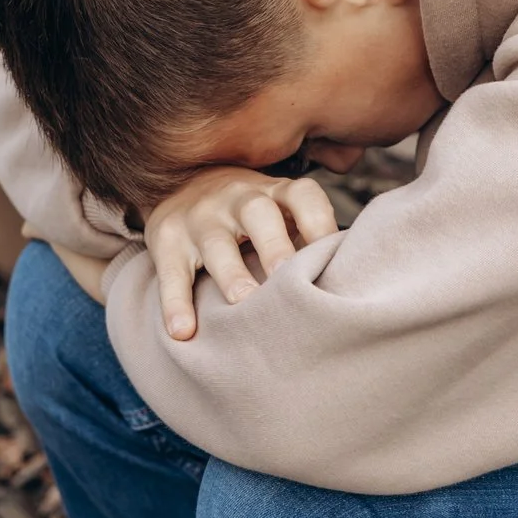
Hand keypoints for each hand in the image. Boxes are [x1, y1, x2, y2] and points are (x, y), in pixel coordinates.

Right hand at [147, 167, 338, 340]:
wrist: (182, 186)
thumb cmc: (249, 219)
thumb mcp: (277, 214)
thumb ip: (306, 242)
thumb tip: (351, 286)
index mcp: (274, 193)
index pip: (303, 195)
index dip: (319, 222)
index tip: (332, 254)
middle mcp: (238, 198)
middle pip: (259, 213)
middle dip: (275, 247)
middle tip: (288, 280)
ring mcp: (201, 217)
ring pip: (216, 242)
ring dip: (231, 273)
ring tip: (242, 303)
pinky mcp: (166, 238)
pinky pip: (170, 271)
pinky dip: (175, 302)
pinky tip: (183, 332)